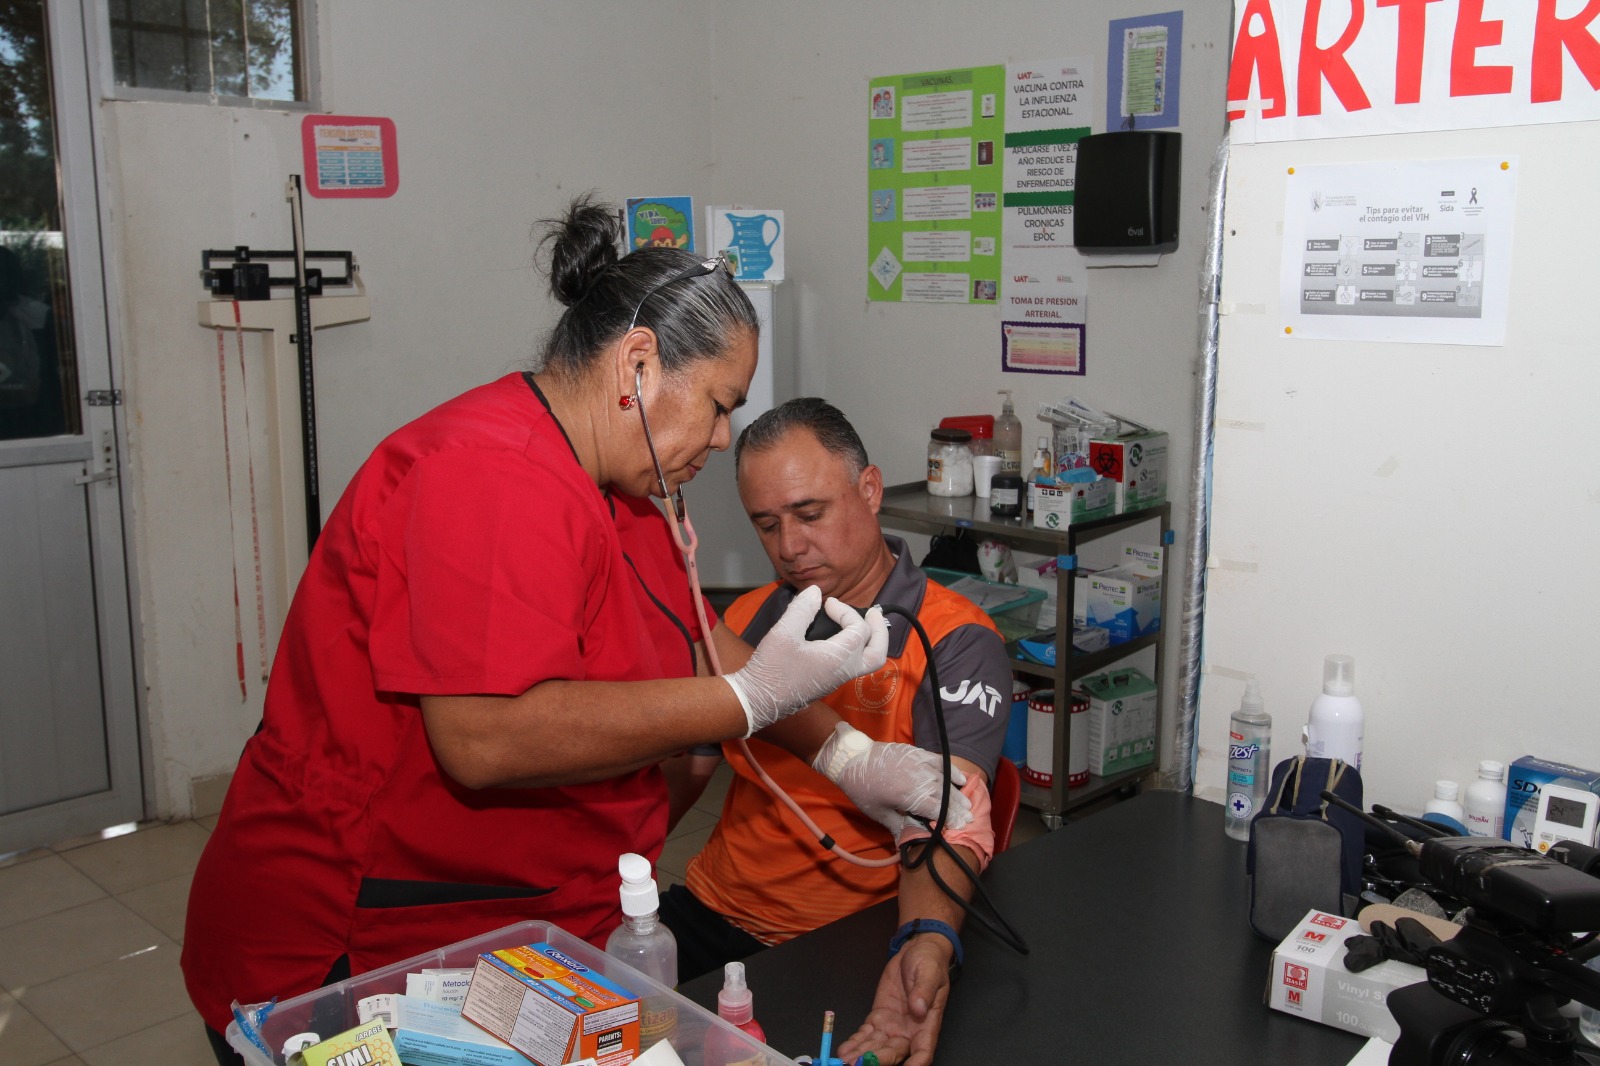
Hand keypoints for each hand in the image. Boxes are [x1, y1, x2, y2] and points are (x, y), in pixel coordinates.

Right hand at [722, 587, 888, 734]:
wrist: (757, 701)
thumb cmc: (771, 669)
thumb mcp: (783, 633)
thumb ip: (802, 609)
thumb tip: (816, 592)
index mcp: (838, 659)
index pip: (859, 630)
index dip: (846, 611)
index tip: (826, 603)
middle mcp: (843, 672)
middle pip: (877, 654)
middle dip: (880, 632)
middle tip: (873, 613)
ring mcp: (836, 680)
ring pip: (867, 663)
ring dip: (870, 641)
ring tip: (862, 623)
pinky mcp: (827, 683)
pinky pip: (853, 666)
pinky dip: (856, 648)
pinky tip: (840, 637)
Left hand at [812, 723, 970, 836]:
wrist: (852, 759)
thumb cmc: (863, 789)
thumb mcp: (878, 813)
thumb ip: (898, 826)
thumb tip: (910, 841)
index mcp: (908, 796)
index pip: (936, 810)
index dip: (950, 819)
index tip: (961, 827)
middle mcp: (918, 779)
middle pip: (944, 795)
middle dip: (958, 808)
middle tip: (970, 818)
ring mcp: (918, 764)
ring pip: (945, 780)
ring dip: (957, 793)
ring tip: (967, 804)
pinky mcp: (917, 753)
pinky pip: (939, 761)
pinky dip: (951, 770)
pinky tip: (961, 778)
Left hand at [836, 938, 953, 1065]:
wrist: (916, 951)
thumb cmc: (930, 963)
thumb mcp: (930, 972)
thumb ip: (924, 991)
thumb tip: (919, 1009)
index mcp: (927, 1024)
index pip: (923, 1051)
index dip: (915, 1064)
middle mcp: (909, 1031)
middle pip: (894, 1052)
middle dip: (878, 1060)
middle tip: (859, 1063)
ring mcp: (892, 1026)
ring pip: (876, 1047)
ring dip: (862, 1055)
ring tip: (847, 1060)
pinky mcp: (878, 1018)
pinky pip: (866, 1034)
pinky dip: (855, 1043)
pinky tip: (844, 1050)